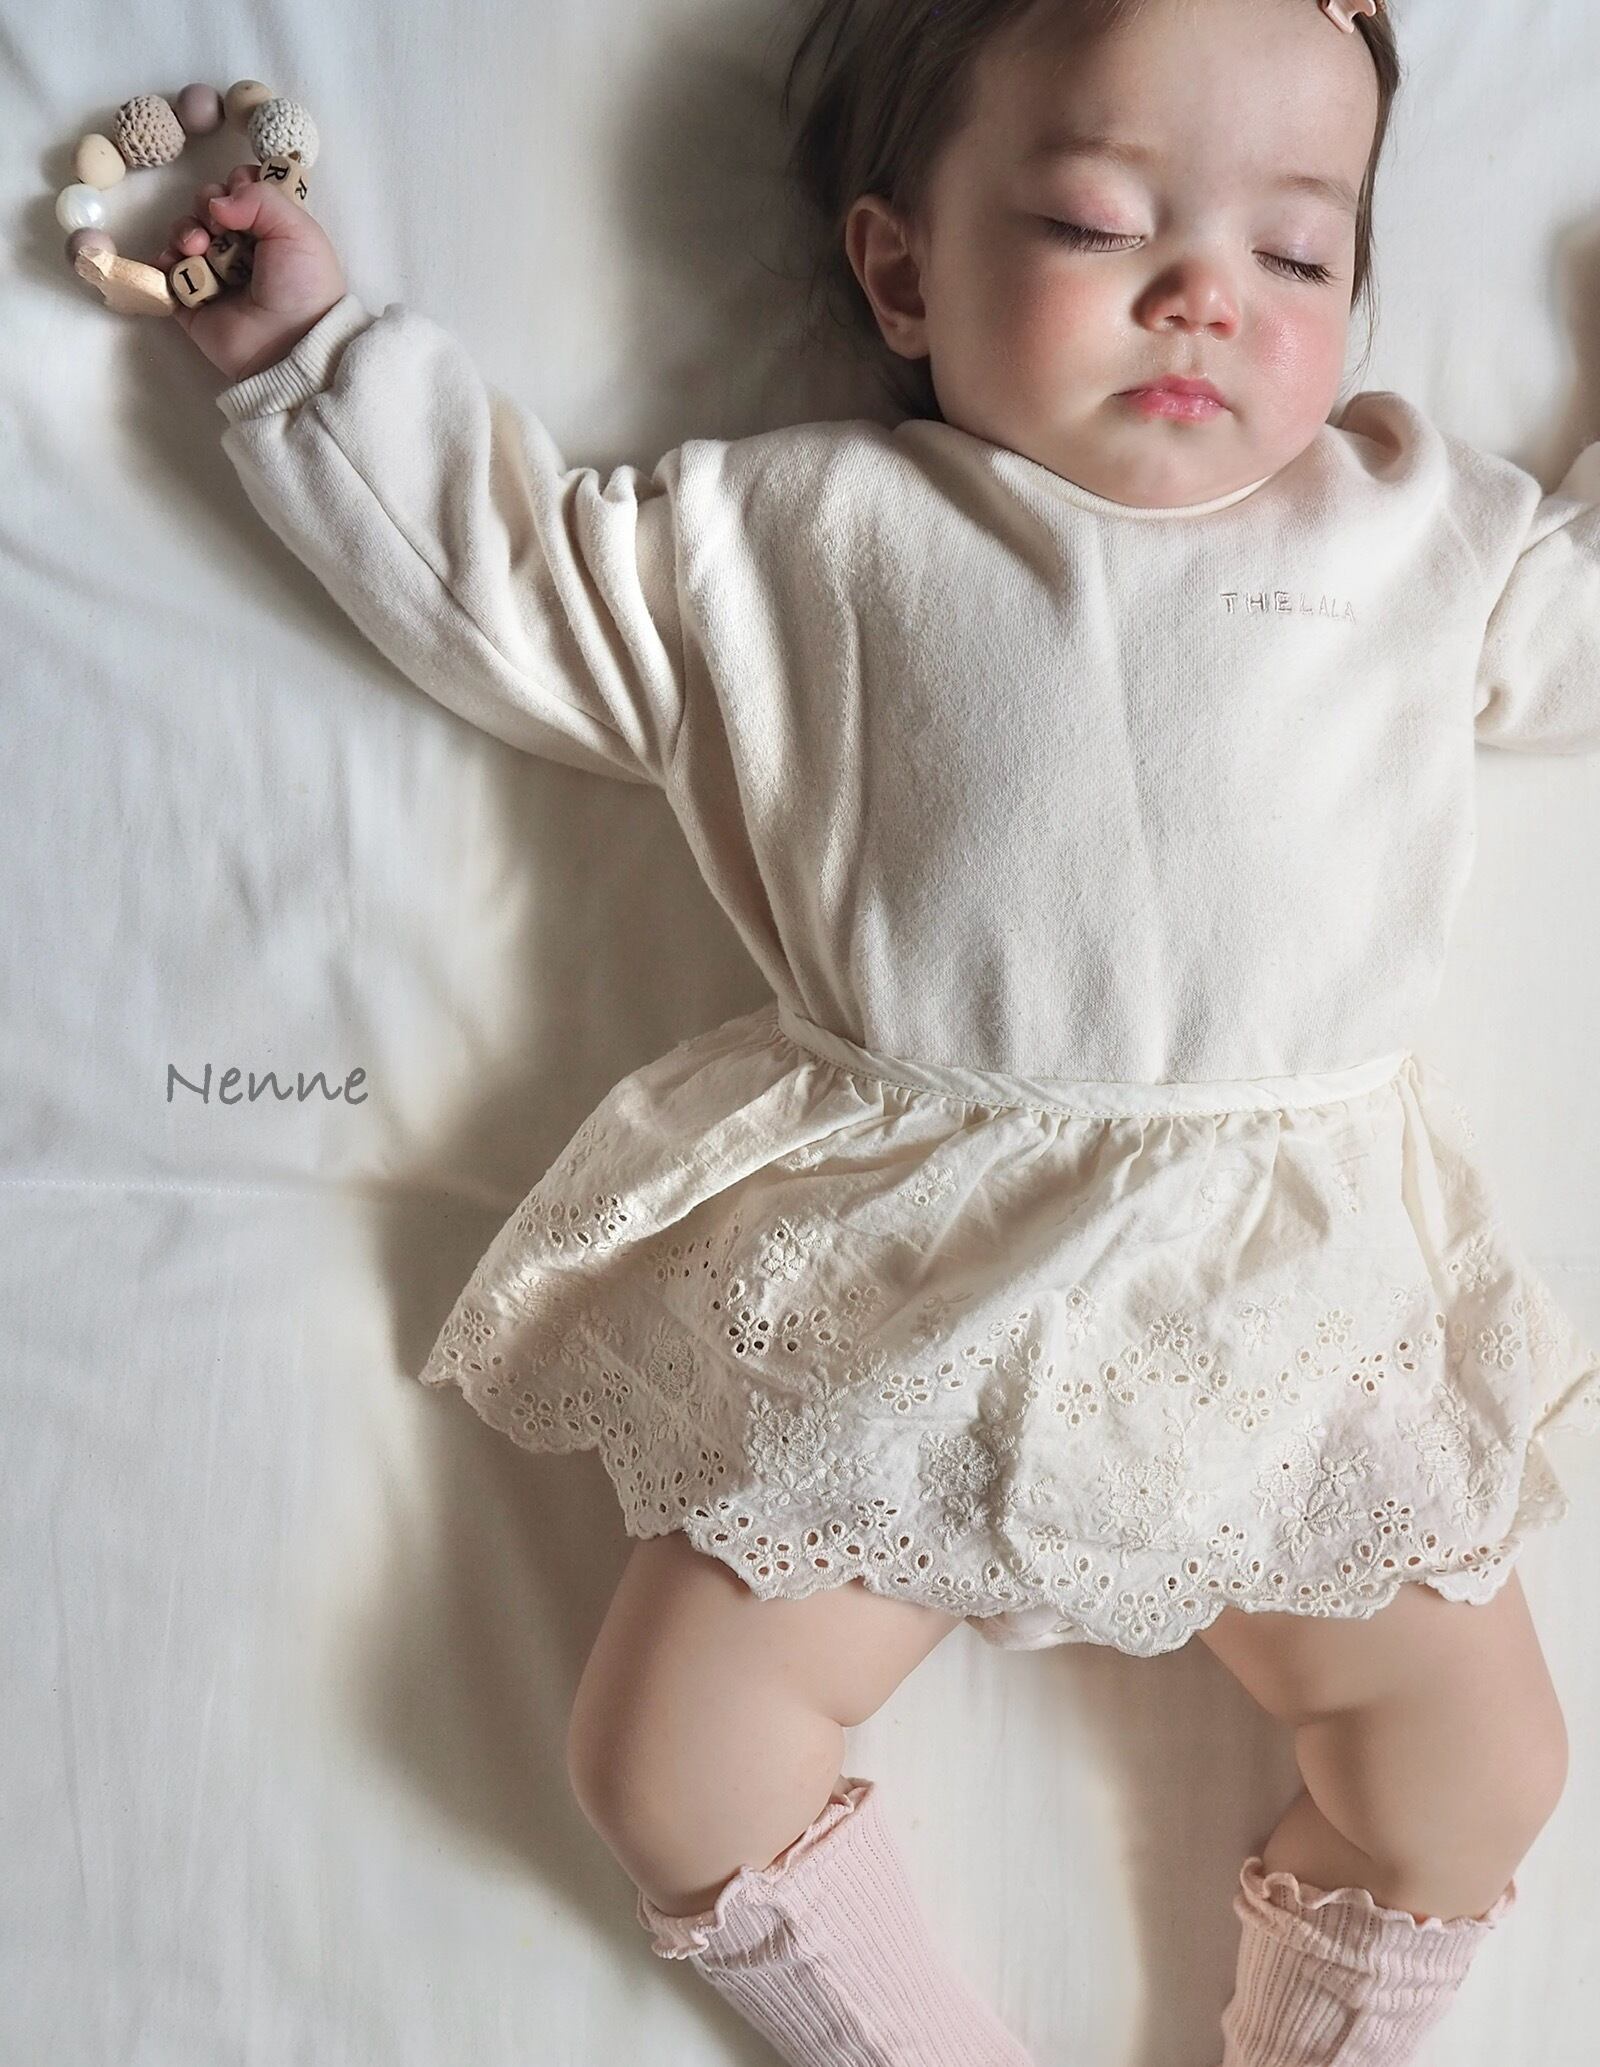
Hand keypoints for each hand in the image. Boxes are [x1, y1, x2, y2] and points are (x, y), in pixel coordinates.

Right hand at [156, 160, 348, 386]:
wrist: (289, 346)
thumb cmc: (302, 287)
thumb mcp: (297, 230)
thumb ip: (260, 197)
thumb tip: (217, 202)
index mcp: (271, 228)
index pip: (241, 188)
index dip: (235, 184)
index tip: (241, 194)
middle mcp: (242, 246)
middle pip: (207, 205)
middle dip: (206, 206)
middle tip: (218, 227)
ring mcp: (215, 271)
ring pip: (184, 232)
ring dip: (185, 231)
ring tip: (197, 248)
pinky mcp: (192, 299)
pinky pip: (167, 270)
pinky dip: (165, 261)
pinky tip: (176, 263)